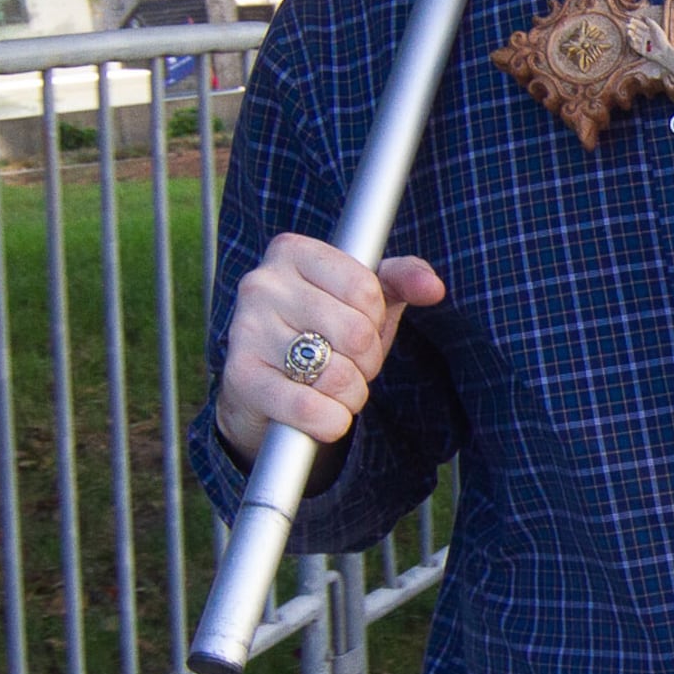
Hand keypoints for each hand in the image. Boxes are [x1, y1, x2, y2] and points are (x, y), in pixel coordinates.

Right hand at [213, 234, 446, 466]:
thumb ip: (402, 280)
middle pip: (355, 333)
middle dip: (367, 362)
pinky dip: (331, 421)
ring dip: (351, 396)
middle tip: (350, 366)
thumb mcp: (365, 299)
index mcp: (292, 252)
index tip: (361, 328)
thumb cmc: (321, 332)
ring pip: (336, 374)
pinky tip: (326, 417)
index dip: (376, 321)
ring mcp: (246, 329)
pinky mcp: (241, 377)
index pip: (365, 288)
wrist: (262, 387)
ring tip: (336, 390)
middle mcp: (262, 284)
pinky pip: (308, 408)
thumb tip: (433, 287)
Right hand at [618, 9, 663, 56]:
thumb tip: (642, 16)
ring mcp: (642, 43)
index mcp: (648, 31)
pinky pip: (634, 46)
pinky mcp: (640, 50)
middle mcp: (644, 36)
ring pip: (634, 37)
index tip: (630, 19)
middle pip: (636, 30)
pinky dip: (632, 42)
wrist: (663, 51)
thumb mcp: (656, 28)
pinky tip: (632, 38)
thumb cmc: (661, 39)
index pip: (640, 25)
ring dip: (630, 34)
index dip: (635, 22)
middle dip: (631, 27)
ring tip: (629, 31)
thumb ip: (649, 21)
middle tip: (628, 25)